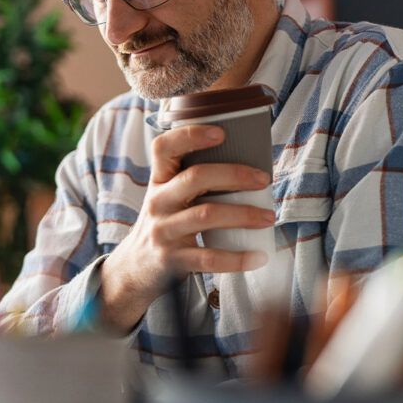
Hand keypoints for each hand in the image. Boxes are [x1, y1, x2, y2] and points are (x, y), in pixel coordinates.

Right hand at [97, 124, 274, 331]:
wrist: (134, 269)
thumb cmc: (164, 225)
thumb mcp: (167, 198)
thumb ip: (192, 182)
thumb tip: (248, 169)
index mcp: (159, 181)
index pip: (163, 147)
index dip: (190, 135)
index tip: (221, 133)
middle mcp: (158, 202)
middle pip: (195, 178)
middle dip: (234, 175)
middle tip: (263, 179)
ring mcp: (163, 231)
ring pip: (206, 215)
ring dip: (243, 214)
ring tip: (268, 217)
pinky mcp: (172, 259)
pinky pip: (208, 257)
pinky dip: (237, 258)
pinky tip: (258, 256)